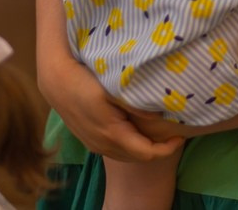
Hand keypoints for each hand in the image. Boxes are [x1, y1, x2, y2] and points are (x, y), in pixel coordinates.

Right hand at [40, 50, 180, 162]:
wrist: (57, 80)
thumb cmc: (87, 80)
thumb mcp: (115, 89)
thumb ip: (137, 104)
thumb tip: (160, 114)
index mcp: (113, 134)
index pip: (147, 153)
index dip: (166, 148)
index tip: (180, 136)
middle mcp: (103, 144)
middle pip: (138, 157)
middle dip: (158, 149)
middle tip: (173, 133)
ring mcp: (94, 144)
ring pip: (125, 155)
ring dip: (143, 148)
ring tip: (158, 132)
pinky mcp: (89, 140)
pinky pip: (115, 150)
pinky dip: (130, 145)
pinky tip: (136, 130)